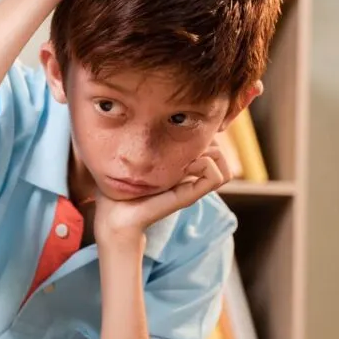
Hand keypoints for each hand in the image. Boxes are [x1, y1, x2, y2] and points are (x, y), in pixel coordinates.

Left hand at [94, 140, 232, 249]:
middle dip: (207, 141)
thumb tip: (144, 123)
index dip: (202, 135)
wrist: (114, 216)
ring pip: (224, 167)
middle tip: (183, 143)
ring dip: (211, 153)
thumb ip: (141, 146)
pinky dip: (207, 164)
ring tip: (186, 155)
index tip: (183, 129)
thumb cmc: (118, 188)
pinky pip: (217, 177)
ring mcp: (191, 188)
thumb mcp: (134, 160)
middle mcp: (189, 179)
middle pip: (219, 154)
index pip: (209, 147)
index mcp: (180, 170)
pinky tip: (186, 164)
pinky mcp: (188, 197)